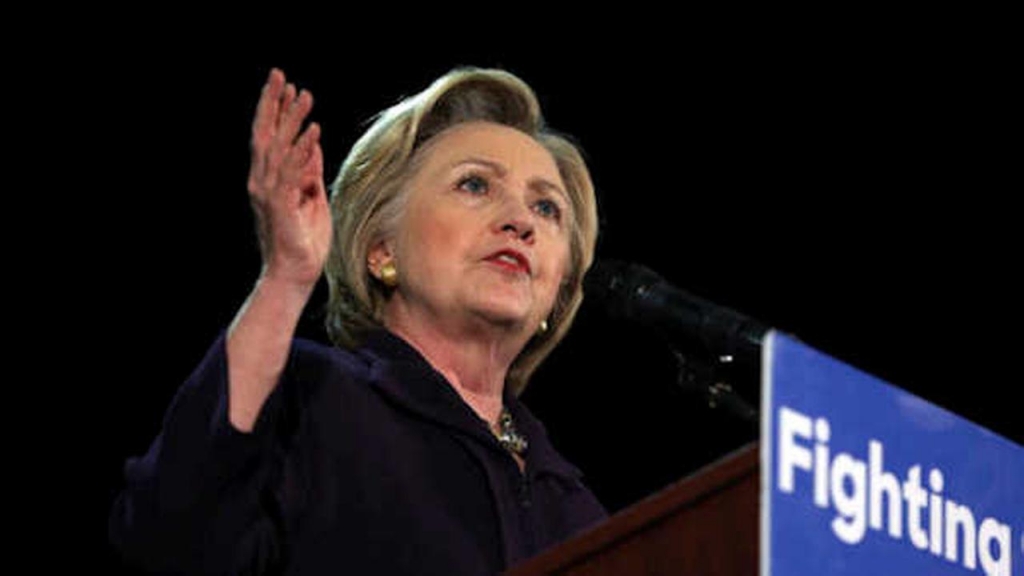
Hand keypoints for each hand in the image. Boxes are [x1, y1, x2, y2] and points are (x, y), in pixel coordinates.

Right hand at [247, 68, 331, 291]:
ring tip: (304, 97)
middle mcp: (262, 182)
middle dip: (273, 104)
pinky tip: (312, 134)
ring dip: (292, 121)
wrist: (294, 275)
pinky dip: (301, 152)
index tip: (287, 86)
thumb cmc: (304, 242)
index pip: (269, 138)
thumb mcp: (312, 198)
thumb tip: (312, 145)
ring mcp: (269, 194)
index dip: (276, 111)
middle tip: (281, 75)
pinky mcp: (281, 206)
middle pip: (265, 134)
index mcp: (269, 180)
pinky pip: (292, 173)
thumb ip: (309, 172)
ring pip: (278, 148)